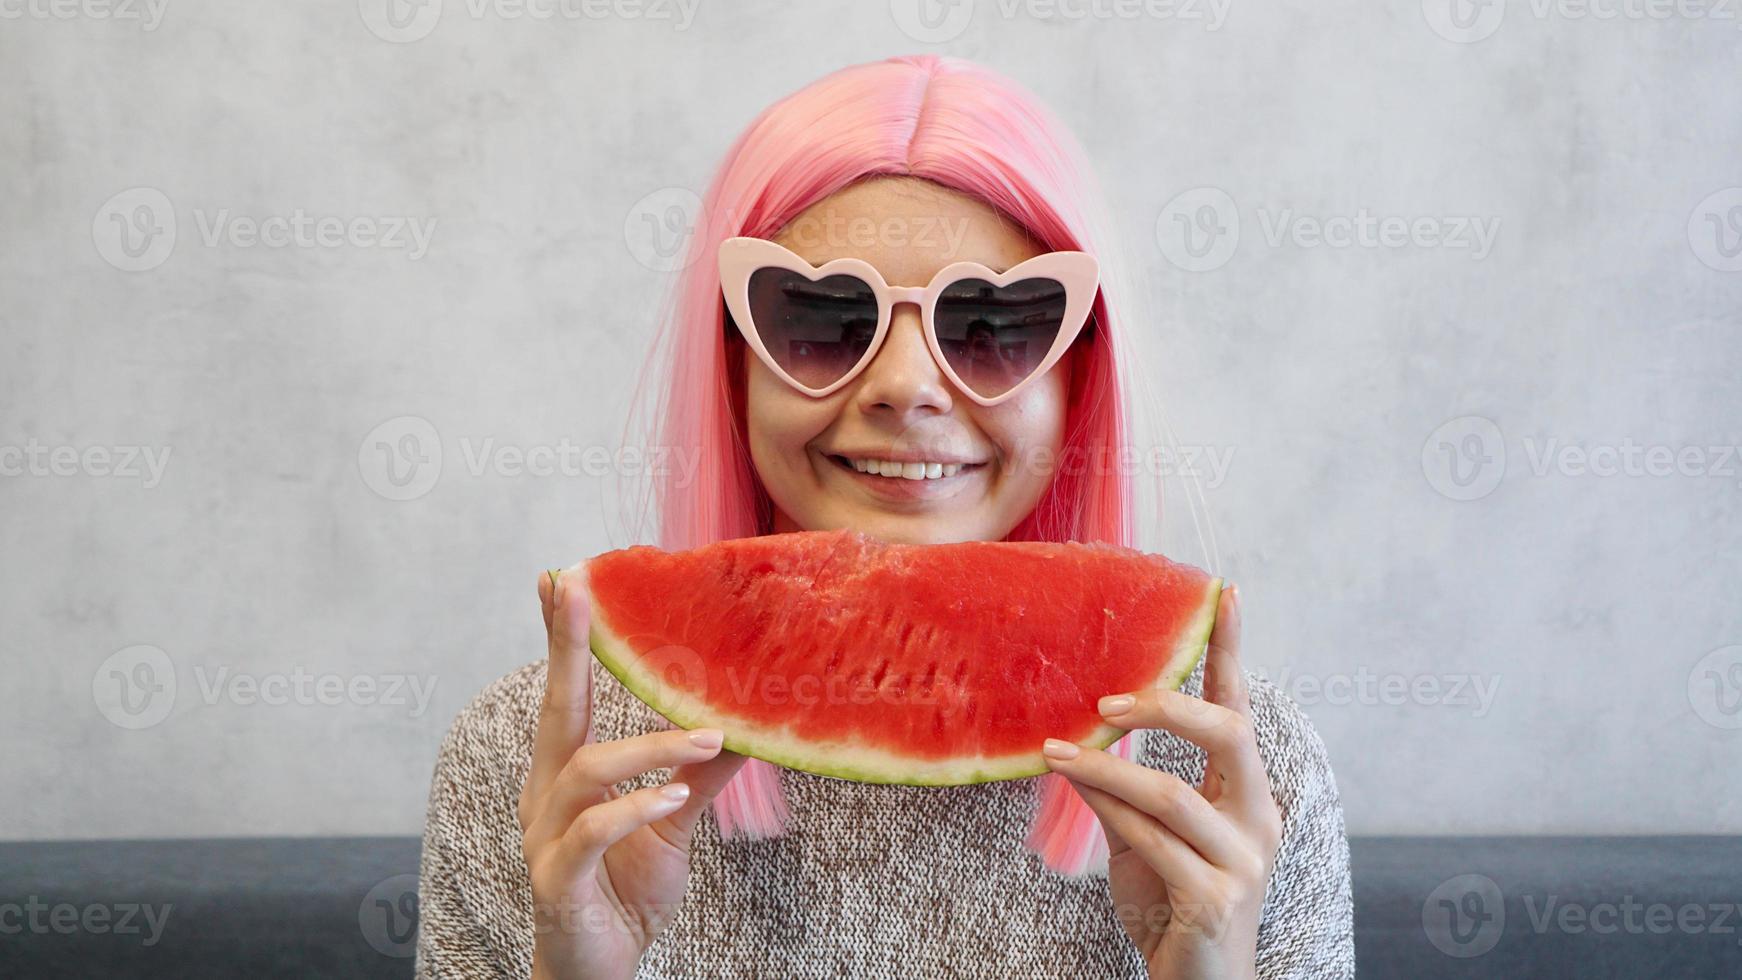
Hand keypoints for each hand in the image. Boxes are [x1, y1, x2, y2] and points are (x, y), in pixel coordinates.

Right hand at [519, 566, 747, 979]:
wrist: (600, 972)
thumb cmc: (625, 892)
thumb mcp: (673, 825)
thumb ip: (699, 775)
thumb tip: (746, 726)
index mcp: (565, 775)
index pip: (565, 695)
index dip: (562, 638)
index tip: (562, 577)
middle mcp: (544, 797)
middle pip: (554, 710)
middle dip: (565, 647)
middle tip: (576, 588)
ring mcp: (545, 839)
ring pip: (584, 771)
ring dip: (645, 749)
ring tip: (702, 739)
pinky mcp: (559, 883)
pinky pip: (588, 834)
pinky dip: (629, 810)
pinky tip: (667, 798)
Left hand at [1041, 583, 1281, 979]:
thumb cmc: (1172, 906)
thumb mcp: (1145, 836)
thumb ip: (1124, 787)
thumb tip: (1076, 732)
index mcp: (1246, 795)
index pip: (1239, 711)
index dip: (1231, 651)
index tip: (1224, 590)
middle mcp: (1258, 819)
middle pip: (1230, 735)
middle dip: (1166, 705)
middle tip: (1105, 698)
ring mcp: (1243, 861)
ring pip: (1173, 792)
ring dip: (1106, 767)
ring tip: (1056, 751)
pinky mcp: (1215, 898)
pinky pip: (1152, 840)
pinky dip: (1108, 808)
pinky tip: (1076, 788)